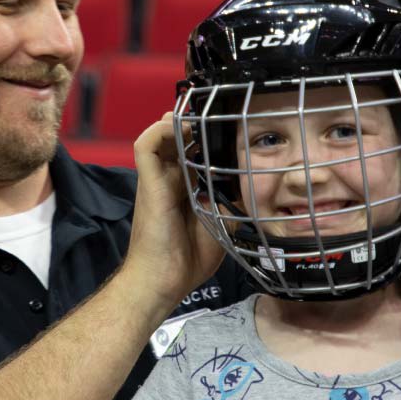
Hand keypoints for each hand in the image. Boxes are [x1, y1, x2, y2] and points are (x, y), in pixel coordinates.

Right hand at [125, 113, 225, 310]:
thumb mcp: (222, 227)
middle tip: (218, 118)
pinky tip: (181, 129)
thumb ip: (233, 205)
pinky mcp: (147, 182)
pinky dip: (161, 130)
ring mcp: (156, 180)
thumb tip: (254, 188)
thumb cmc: (187, 261)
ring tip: (199, 120)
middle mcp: (170, 180)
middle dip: (195, 125)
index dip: (207, 139)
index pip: (193, 154)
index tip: (229, 129)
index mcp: (186, 190)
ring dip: (178, 123)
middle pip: (177, 139)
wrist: (161, 281)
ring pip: (160, 135)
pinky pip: (146, 145)